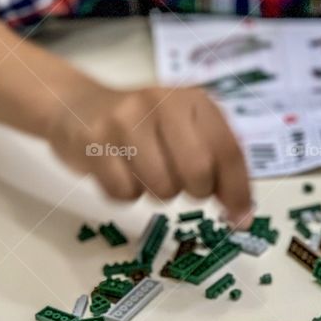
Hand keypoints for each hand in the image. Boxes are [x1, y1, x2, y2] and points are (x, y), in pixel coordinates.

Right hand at [46, 85, 252, 224]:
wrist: (77, 106)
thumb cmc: (142, 127)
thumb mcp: (185, 130)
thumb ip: (217, 163)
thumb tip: (242, 214)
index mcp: (194, 100)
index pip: (228, 150)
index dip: (238, 191)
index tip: (240, 219)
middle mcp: (163, 102)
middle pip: (198, 172)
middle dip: (194, 191)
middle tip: (180, 183)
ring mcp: (126, 120)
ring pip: (162, 187)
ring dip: (157, 192)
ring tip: (144, 169)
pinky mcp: (94, 141)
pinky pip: (124, 193)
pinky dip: (125, 193)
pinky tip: (118, 170)